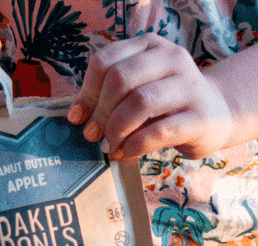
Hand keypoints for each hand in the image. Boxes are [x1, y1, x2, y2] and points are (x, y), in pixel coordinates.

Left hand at [67, 34, 233, 160]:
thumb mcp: (135, 90)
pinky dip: (134, 146)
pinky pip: (157, 131)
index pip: (105, 61)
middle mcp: (171, 59)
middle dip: (100, 112)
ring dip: (116, 129)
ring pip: (140, 102)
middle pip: (120, 79)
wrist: (214, 114)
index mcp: (149, 47)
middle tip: (94, 135)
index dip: (85, 92)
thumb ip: (107, 97)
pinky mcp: (198, 117)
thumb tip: (76, 116)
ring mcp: (189, 86)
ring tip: (110, 146)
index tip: (77, 117)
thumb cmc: (163, 106)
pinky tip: (126, 153)